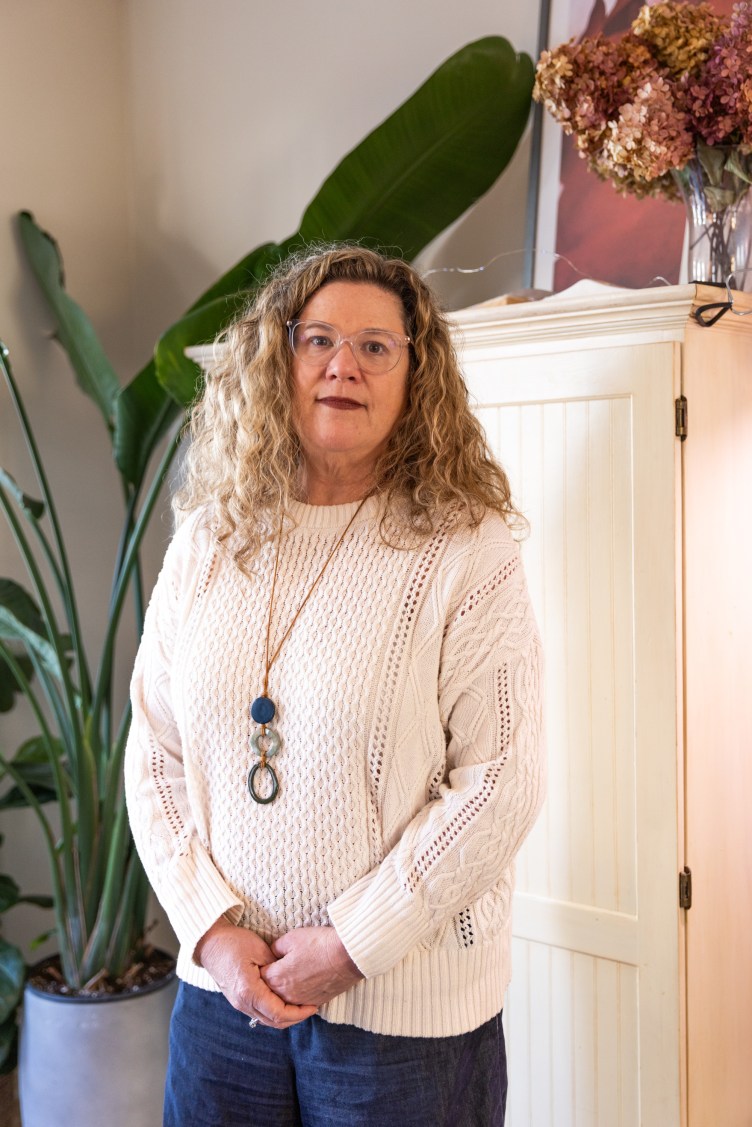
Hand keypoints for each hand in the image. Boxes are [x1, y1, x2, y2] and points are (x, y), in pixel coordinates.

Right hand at [194, 918, 316, 1028]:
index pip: (278, 1013)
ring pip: (266, 1020)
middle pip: (273, 1022)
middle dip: (294, 1018)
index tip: (312, 1006)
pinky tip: (284, 1002)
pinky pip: (259, 1012)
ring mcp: (239, 1003)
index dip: (298, 1013)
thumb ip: (277, 968)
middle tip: (310, 1008)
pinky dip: (274, 1011)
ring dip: (285, 1017)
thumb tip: (292, 979)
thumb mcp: (260, 949)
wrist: (210, 943)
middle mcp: (243, 1003)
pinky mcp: (238, 1000)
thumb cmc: (234, 942)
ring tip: (300, 1006)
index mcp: (249, 991)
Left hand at [261, 926, 363, 1007]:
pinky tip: (301, 985)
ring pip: (283, 1001)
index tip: (265, 959)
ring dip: (282, 991)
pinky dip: (296, 997)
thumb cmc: (318, 944)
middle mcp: (286, 995)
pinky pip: (299, 1004)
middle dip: (269, 981)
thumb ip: (275, 948)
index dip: (262, 966)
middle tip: (275, 968)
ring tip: (288, 977)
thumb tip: (272, 955)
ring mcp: (301, 1001)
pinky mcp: (315, 1003)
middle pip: (269, 992)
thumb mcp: (291, 938)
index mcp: (277, 978)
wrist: (347, 957)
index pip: (259, 977)